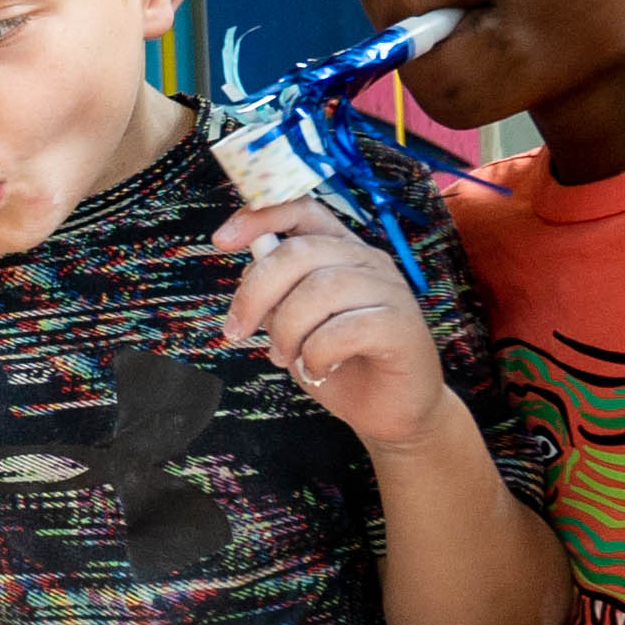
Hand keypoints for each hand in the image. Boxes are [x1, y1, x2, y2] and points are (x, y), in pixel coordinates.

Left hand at [212, 196, 448, 445]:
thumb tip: (249, 264)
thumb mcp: (292, 327)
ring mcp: (390, 291)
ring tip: (285, 357)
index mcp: (341, 251)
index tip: (221, 240)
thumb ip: (275, 294)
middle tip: (238, 332)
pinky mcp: (402, 327)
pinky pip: (346, 329)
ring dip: (288, 330)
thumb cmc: (339, 365)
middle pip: (299, 251)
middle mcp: (368, 261)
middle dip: (256, 293)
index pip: (303, 210)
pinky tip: (319, 370)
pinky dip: (319, 353)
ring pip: (321, 289)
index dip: (260, 216)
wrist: (388, 414)